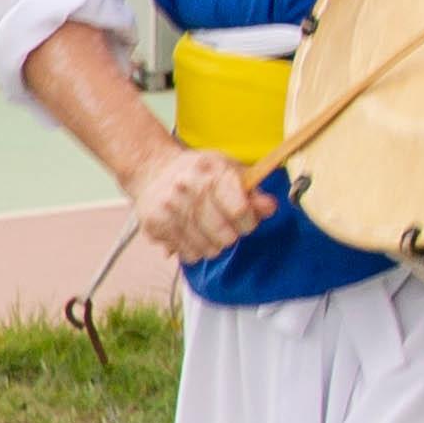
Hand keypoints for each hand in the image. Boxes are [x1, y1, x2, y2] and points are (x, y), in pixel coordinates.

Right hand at [128, 133, 267, 264]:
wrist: (153, 168)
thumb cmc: (199, 171)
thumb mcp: (229, 171)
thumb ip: (253, 192)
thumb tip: (270, 208)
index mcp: (211, 173)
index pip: (241, 212)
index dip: (250, 221)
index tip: (246, 220)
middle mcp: (187, 189)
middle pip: (225, 236)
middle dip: (232, 235)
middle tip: (226, 226)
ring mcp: (168, 208)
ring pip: (207, 249)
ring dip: (214, 245)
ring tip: (208, 229)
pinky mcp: (154, 225)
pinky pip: (187, 254)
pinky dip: (195, 249)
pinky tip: (191, 233)